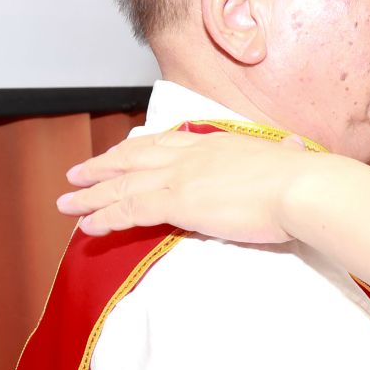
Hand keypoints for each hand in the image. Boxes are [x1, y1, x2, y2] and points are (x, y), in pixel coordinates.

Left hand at [58, 130, 322, 240]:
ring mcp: (181, 176)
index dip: (137, 150)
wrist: (301, 187)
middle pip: (134, 157)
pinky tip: (87, 225)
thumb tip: (293, 147)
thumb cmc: (302, 179)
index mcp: (216, 143)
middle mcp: (192, 154)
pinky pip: (129, 209)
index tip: (119, 153)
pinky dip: (105, 217)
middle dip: (102, 166)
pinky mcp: (177, 202)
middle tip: (77, 173)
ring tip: (66, 203)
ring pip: (123, 184)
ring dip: (91, 194)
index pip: (165, 144)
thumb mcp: (290, 158)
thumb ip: (285, 153)